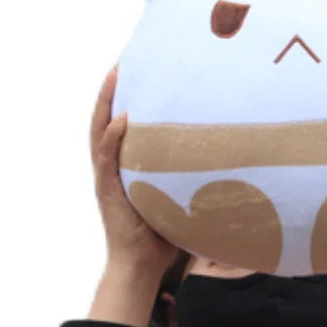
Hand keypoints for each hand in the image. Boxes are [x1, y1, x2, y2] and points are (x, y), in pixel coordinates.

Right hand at [91, 68, 176, 276]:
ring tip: (114, 75)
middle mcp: (111, 168)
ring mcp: (106, 178)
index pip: (121, 125)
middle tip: (122, 60)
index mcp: (124, 167)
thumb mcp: (176, 197)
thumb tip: (228, 163)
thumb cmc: (162, 235)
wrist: (142, 266)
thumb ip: (189, 177)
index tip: (138, 70)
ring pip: (99, 132)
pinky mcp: (107, 191)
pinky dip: (111, 138)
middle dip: (112, 90)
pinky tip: (121, 120)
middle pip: (105, 120)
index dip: (126, 98)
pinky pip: (106, 159)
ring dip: (105, 104)